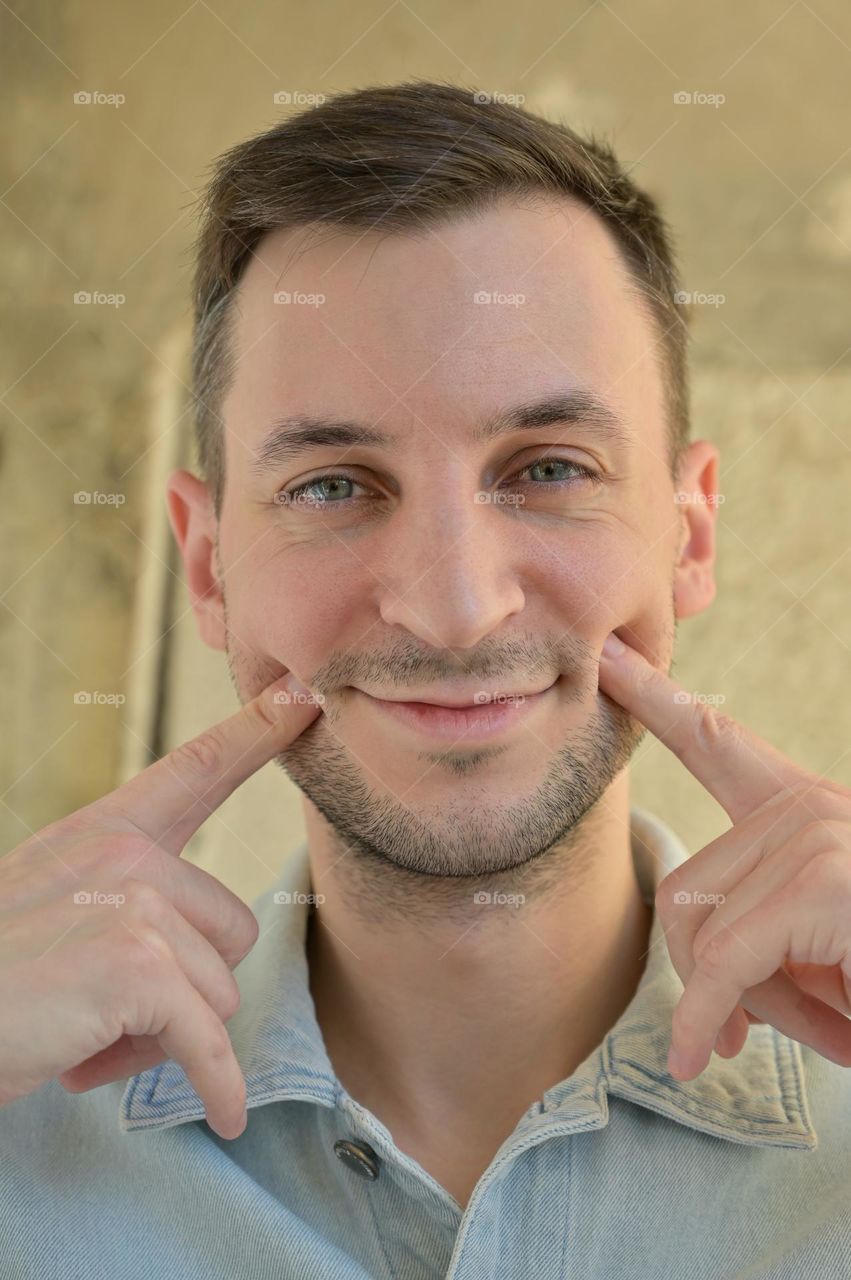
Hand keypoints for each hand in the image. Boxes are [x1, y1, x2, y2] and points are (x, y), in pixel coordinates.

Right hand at [0, 672, 320, 1138]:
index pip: (193, 769)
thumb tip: (198, 981)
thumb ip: (128, 908)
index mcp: (105, 832)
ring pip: (219, 993)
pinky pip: (209, 1040)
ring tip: (90, 1037)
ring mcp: (134, 903)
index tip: (303, 696)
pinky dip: (215, 1084)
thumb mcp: (55, 913)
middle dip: (186, 989)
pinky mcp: (137, 968)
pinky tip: (220, 1113)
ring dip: (167, 1035)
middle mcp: (125, 853)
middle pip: (231, 931)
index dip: (255, 731)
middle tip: (105, 1012)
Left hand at [598, 631, 850, 1080]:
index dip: (656, 699)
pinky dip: (701, 1019)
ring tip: (825, 1025)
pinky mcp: (823, 879)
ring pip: (699, 934)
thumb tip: (702, 1005)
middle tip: (746, 1030)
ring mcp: (819, 833)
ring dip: (740, 1006)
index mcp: (806, 813)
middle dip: (707, 977)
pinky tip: (696, 1054)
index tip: (608, 657)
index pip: (717, 744)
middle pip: (684, 891)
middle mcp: (811, 807)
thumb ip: (759, 947)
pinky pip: (721, 963)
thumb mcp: (818, 961)